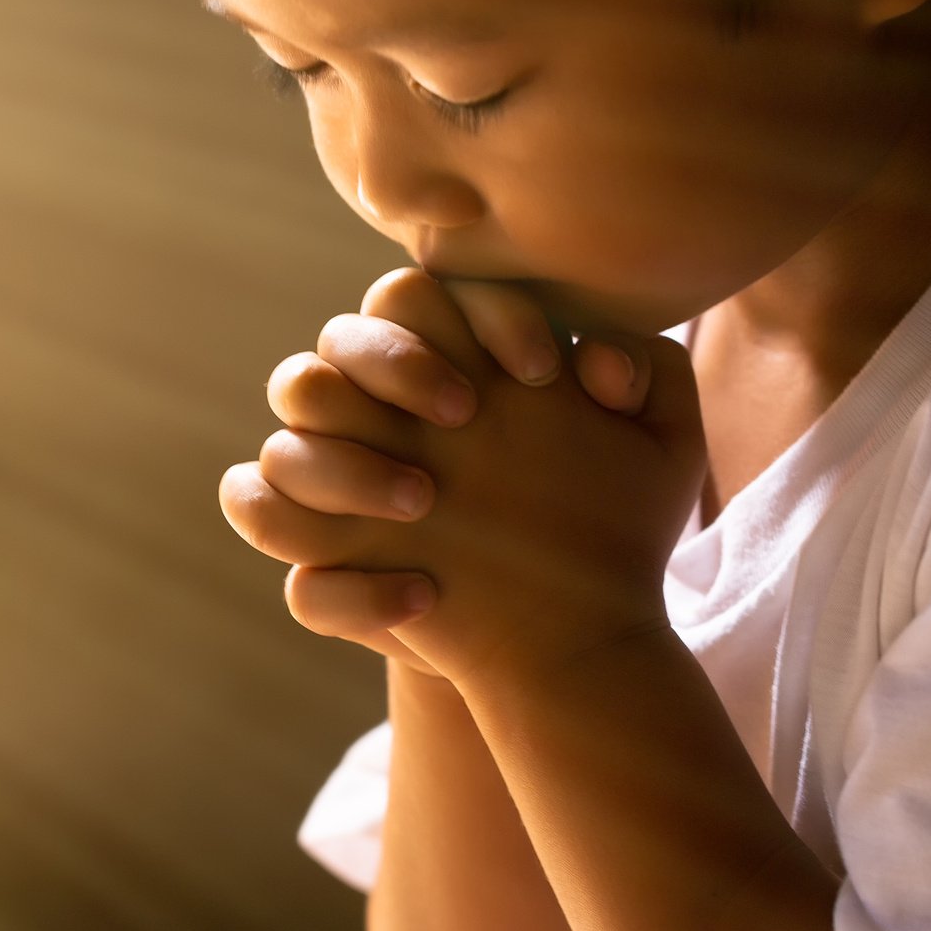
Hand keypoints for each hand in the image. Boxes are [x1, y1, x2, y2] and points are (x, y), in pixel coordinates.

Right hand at [220, 267, 707, 690]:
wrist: (575, 635)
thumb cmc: (612, 525)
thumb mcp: (659, 451)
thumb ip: (649, 374)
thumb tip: (598, 362)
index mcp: (451, 368)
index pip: (420, 295)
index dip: (476, 316)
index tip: (543, 374)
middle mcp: (383, 420)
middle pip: (333, 345)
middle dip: (392, 363)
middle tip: (465, 415)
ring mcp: (345, 493)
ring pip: (283, 445)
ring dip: (343, 465)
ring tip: (427, 504)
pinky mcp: (330, 569)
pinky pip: (271, 539)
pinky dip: (326, 568)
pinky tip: (422, 596)